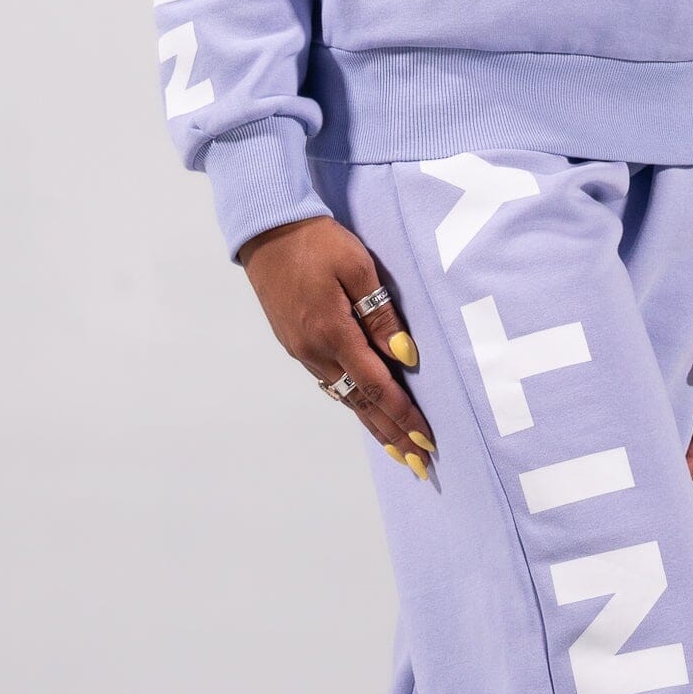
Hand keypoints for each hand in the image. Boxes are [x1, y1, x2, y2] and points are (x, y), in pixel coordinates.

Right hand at [239, 216, 434, 477]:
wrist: (266, 228)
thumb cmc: (317, 240)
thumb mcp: (358, 268)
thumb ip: (381, 316)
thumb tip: (404, 356)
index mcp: (333, 332)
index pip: (378, 386)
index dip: (404, 416)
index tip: (426, 441)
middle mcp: (315, 350)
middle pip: (362, 404)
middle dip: (392, 436)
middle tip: (419, 466)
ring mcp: (302, 350)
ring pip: (345, 397)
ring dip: (373, 425)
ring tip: (397, 451)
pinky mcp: (295, 343)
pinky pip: (331, 382)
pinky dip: (353, 403)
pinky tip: (365, 414)